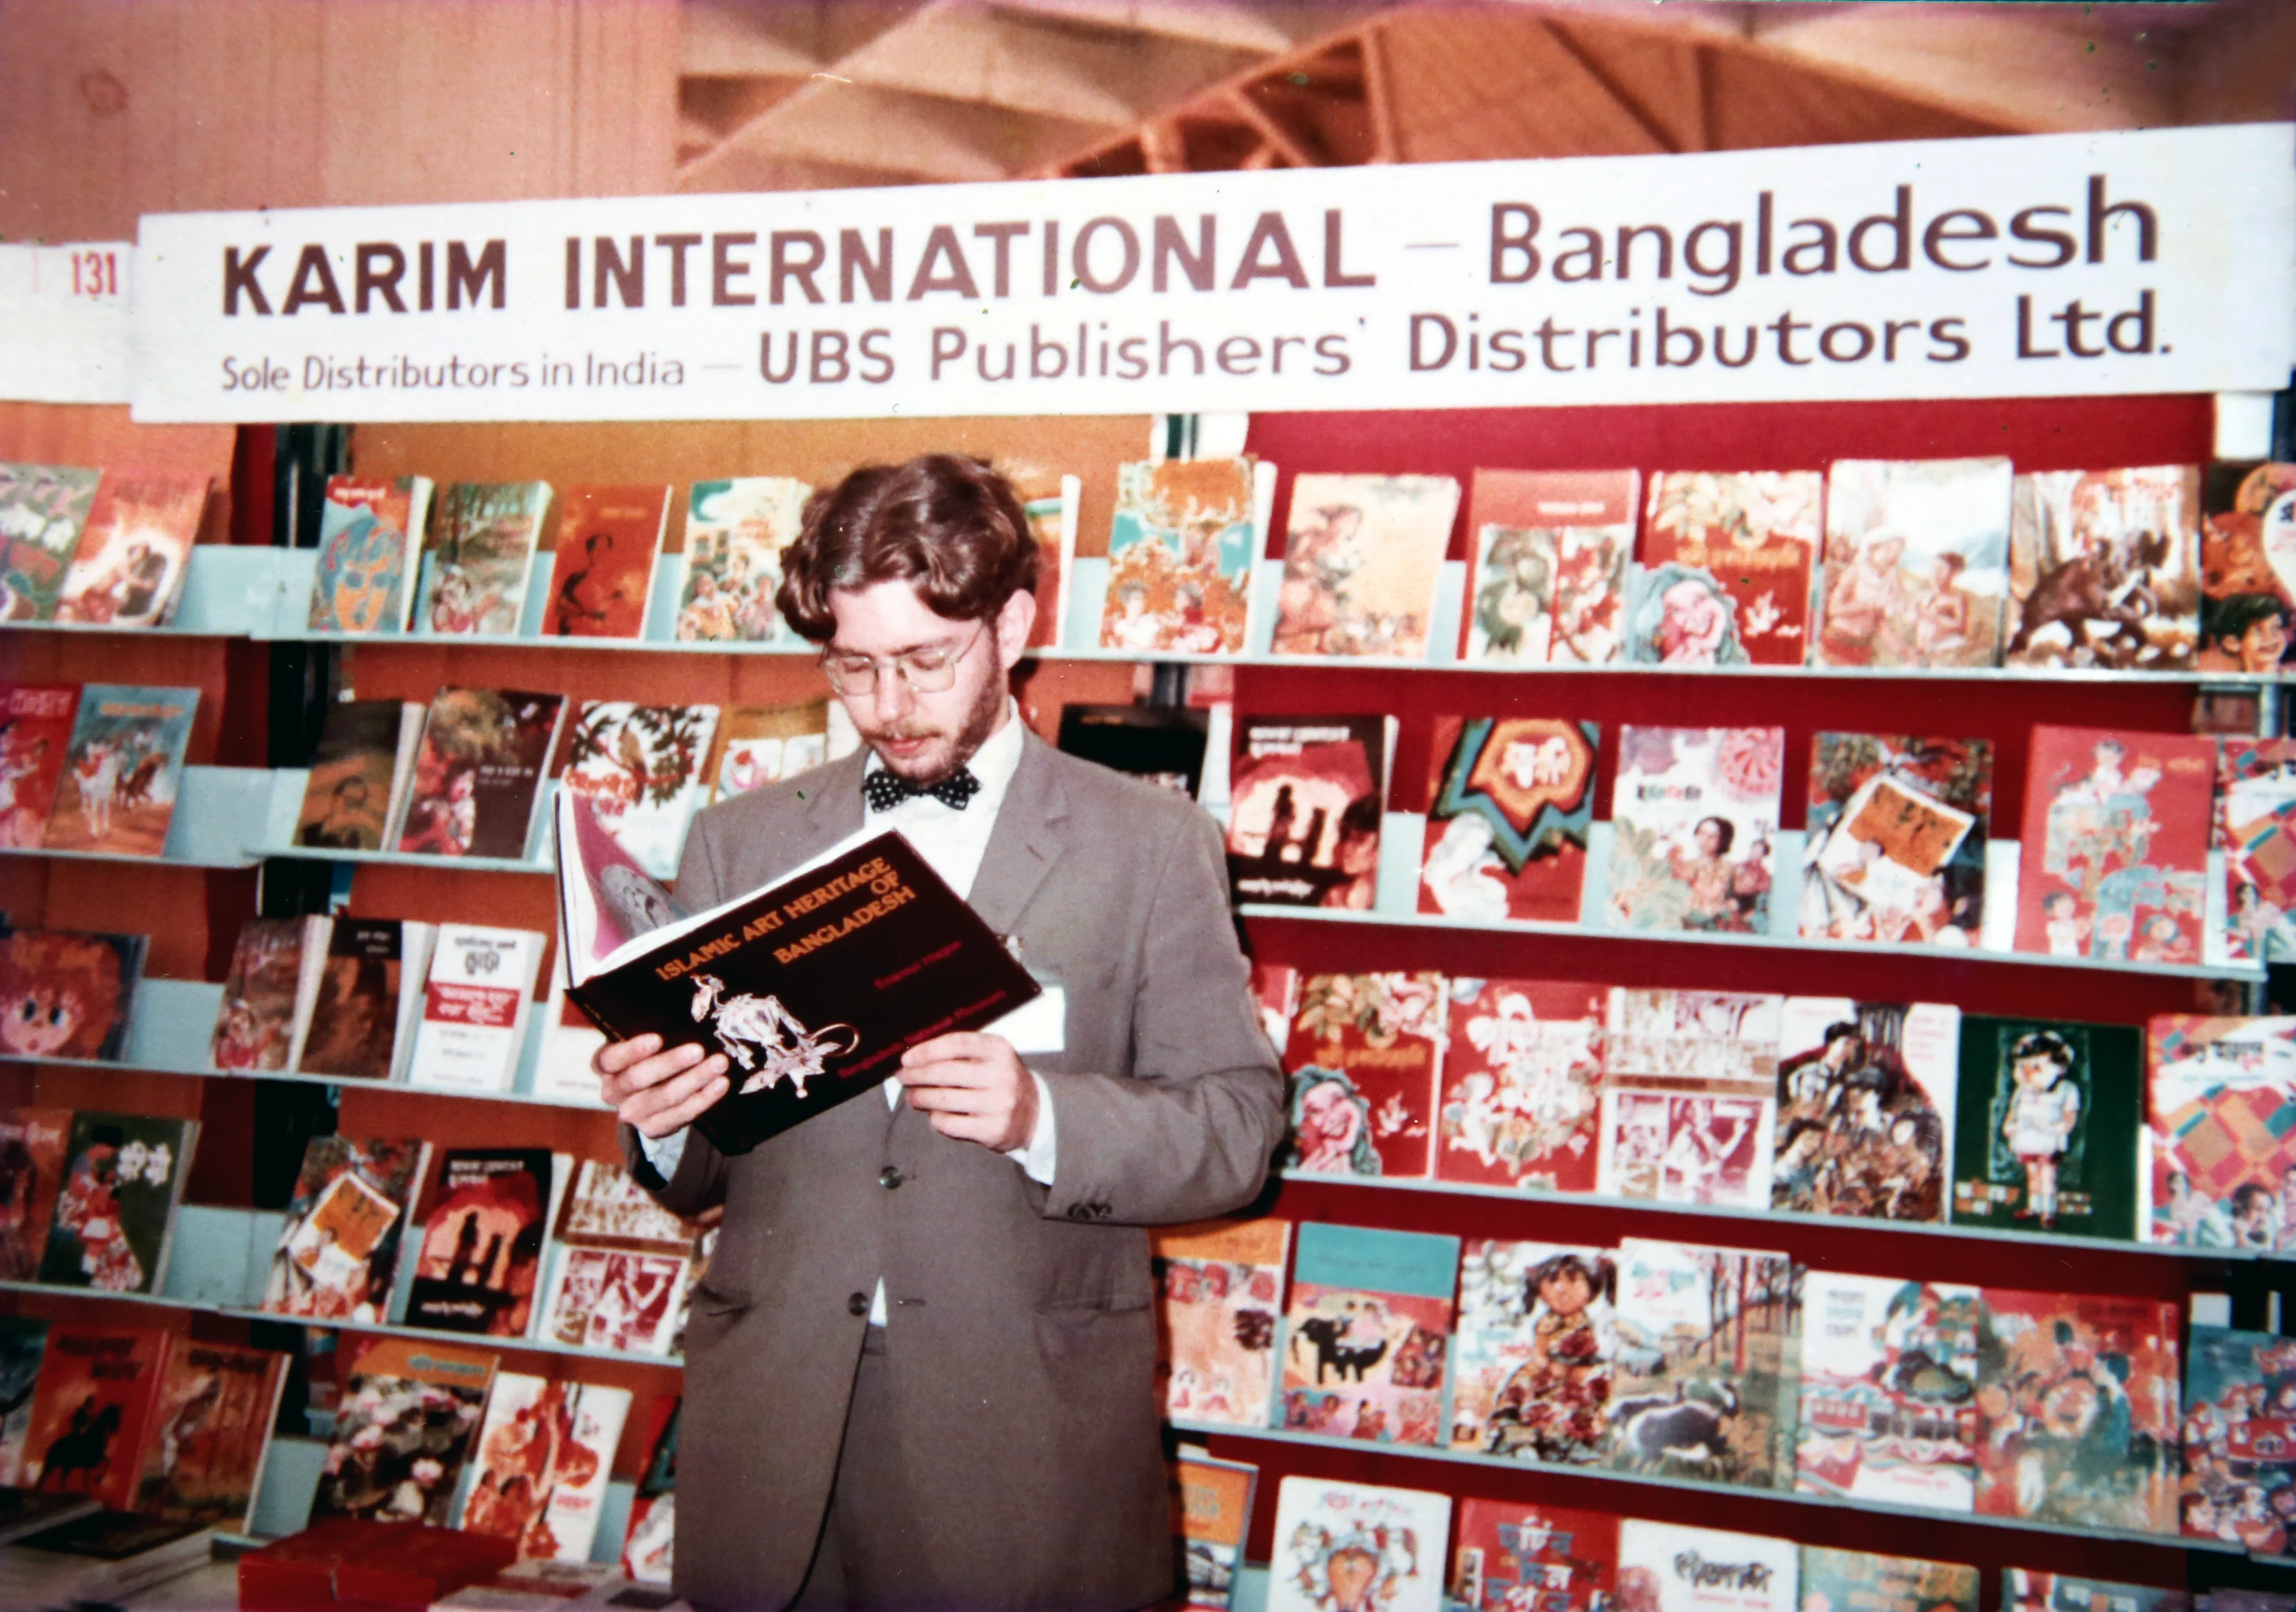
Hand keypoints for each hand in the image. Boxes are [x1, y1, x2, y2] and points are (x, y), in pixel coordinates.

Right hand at [595, 1033, 729, 1138]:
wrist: (645, 1093)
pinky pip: (680, 1115)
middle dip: (671, 1063)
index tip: (657, 1038)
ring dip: (694, 1079)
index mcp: (603, 1065)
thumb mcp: (640, 1039)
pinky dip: (703, 1099)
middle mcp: (612, 1091)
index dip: (632, 1050)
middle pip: (638, 1079)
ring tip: (718, 1063)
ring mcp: (631, 1113)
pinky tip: (720, 1084)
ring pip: (663, 1097)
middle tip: (698, 1049)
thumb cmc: (645, 1054)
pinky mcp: (652, 1128)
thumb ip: (651, 1023)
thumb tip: (682, 1001)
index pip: (611, 1058)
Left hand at [897, 1031, 1035, 1151]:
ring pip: (943, 1099)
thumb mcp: (990, 1056)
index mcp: (999, 1050)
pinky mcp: (993, 1129)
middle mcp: (1002, 1075)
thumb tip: (915, 1056)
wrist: (1034, 1113)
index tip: (907, 1058)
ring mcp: (998, 1104)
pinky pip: (950, 1123)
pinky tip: (934, 1114)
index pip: (956, 1044)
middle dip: (916, 1075)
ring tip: (913, 1097)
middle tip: (903, 1078)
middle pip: (945, 1072)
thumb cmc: (1001, 1080)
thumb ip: (960, 1052)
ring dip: (920, 1097)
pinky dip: (935, 1119)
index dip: (926, 1050)